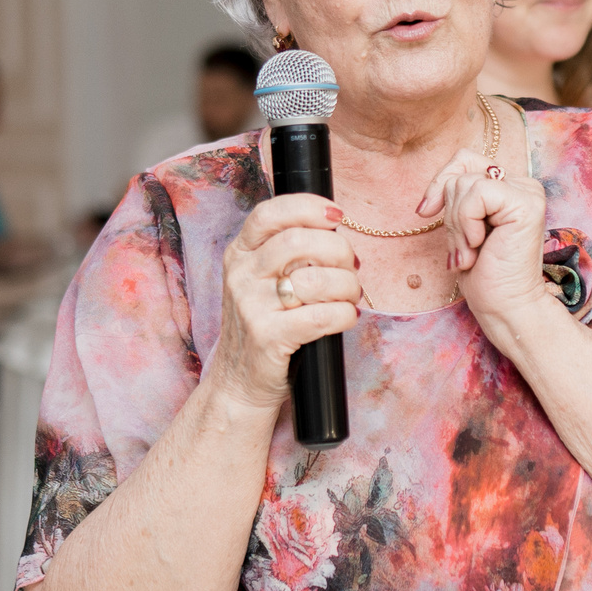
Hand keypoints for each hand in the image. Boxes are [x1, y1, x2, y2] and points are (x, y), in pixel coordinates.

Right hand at [207, 192, 363, 416]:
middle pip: (298, 241)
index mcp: (240, 254)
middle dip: (339, 250)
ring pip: (314, 279)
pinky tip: (346, 318)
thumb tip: (336, 229)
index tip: (338, 215)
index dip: (308, 207)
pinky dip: (345, 315)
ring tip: (351, 296)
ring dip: (348, 286)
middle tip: (353, 267)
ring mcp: (251, 307)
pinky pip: (320, 317)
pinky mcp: (267, 338)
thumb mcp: (262, 281)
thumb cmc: (265, 325)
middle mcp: (241, 275)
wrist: (238, 383)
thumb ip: (287, 253)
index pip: (270, 213)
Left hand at [419, 136, 549, 343]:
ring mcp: (527, 192)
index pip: (465, 159)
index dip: (440, 181)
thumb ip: (457, 200)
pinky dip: (467, 223)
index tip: (426, 212)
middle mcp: (523, 184)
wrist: (504, 305)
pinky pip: (478, 194)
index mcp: (509, 186)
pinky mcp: (526, 204)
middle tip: (463, 248)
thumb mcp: (461, 228)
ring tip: (470, 252)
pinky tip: (479, 246)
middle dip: (450, 214)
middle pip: (461, 172)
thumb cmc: (483, 274)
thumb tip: (431, 195)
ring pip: (464, 183)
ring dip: (457, 225)